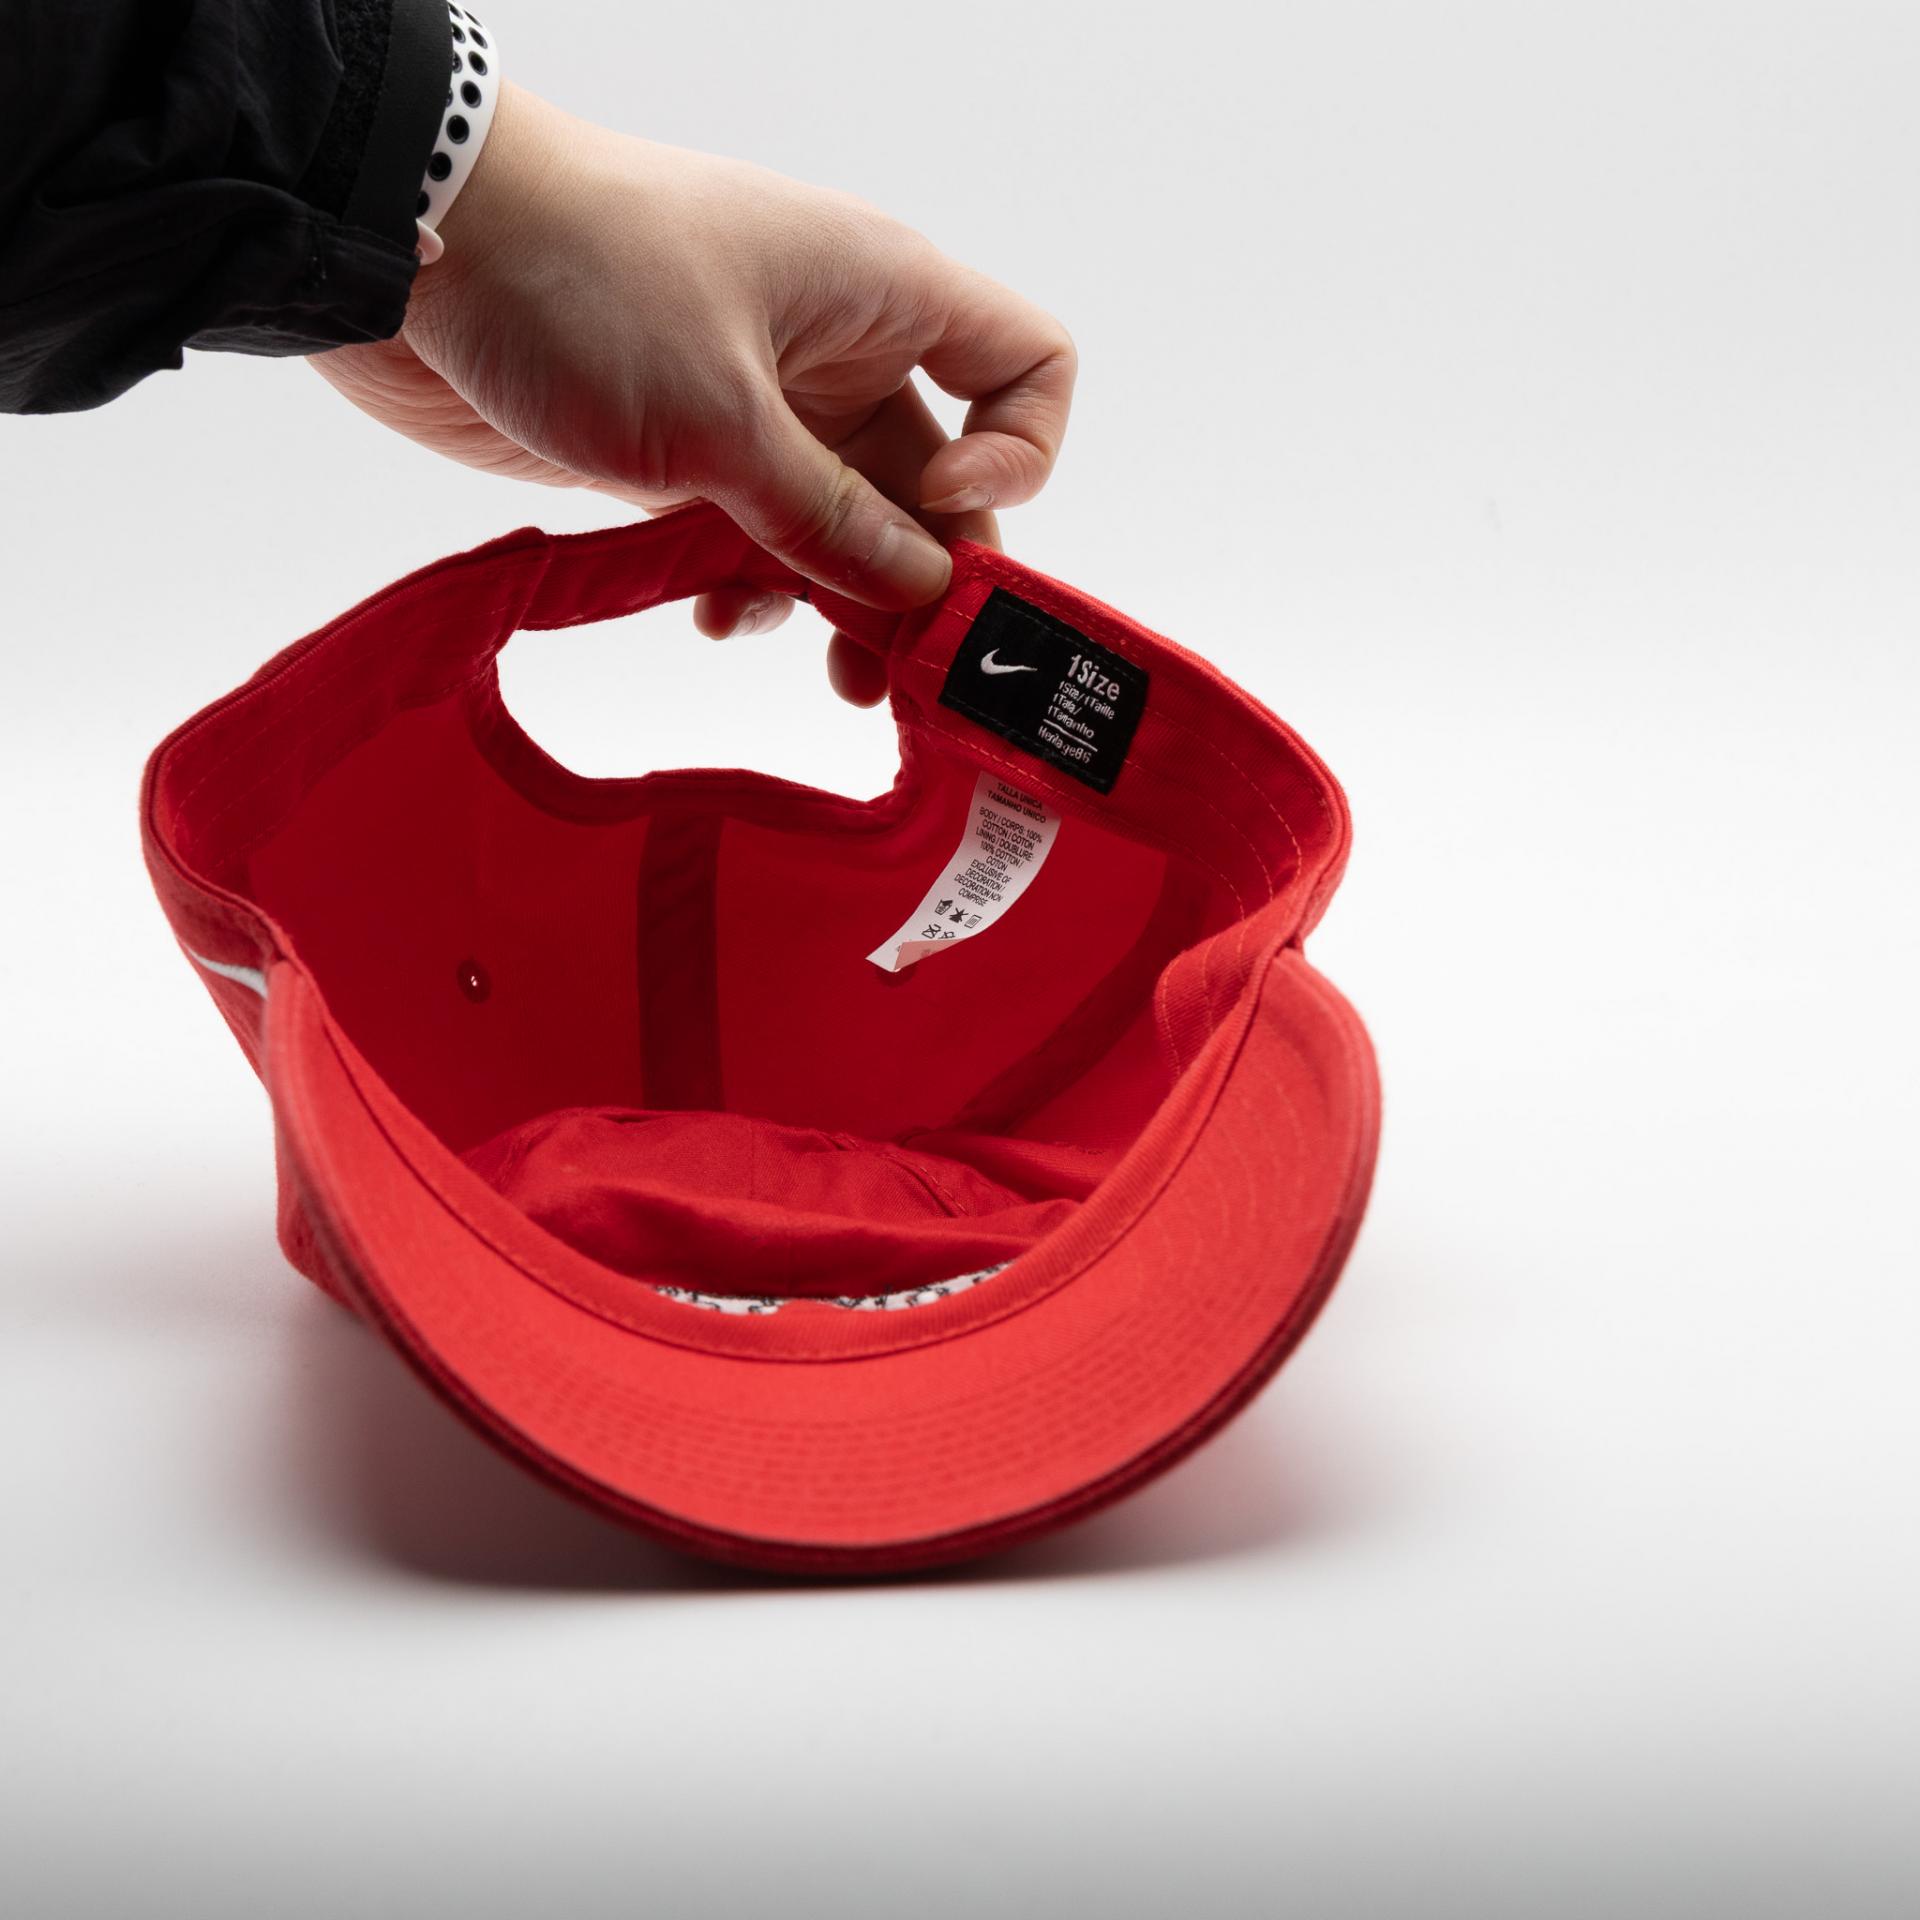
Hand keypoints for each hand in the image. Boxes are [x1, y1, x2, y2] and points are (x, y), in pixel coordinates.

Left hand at [314, 84, 1075, 703]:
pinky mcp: (693, 448)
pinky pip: (762, 535)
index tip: (948, 523)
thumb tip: (922, 594)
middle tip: (905, 673)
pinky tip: (713, 619)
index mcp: (883, 297)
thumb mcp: (722, 420)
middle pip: (939, 480)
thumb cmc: (580, 283)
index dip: (1020, 454)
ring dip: (842, 601)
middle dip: (927, 578)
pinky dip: (755, 585)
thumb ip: (830, 521)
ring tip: (825, 671)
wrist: (416, 247)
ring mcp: (766, 402)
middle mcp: (841, 351)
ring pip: (849, 524)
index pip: (1027, 364)